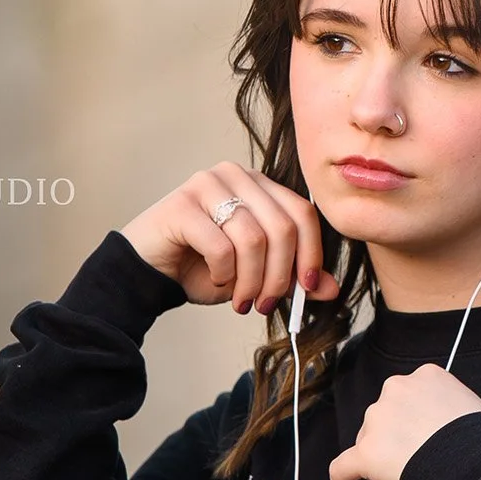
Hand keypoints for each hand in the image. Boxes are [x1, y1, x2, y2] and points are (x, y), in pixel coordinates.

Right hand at [120, 162, 341, 314]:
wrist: (149, 271)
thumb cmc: (203, 267)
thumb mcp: (257, 275)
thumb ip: (293, 277)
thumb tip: (331, 290)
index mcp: (260, 184)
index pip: (302, 213)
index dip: (311, 254)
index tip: (308, 289)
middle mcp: (236, 175)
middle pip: (281, 228)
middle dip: (279, 277)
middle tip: (265, 304)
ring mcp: (207, 184)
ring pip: (253, 239)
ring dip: (251, 281)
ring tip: (241, 301)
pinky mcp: (182, 203)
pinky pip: (221, 246)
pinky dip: (223, 274)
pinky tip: (214, 280)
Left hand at [329, 364, 480, 479]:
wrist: (479, 459)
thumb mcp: (469, 406)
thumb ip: (446, 411)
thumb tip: (436, 440)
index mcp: (424, 377)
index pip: (409, 403)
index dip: (416, 432)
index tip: (429, 453)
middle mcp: (396, 389)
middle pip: (387, 425)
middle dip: (399, 452)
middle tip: (419, 479)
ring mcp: (378, 419)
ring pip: (370, 446)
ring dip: (386, 471)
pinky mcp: (365, 452)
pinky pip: (342, 467)